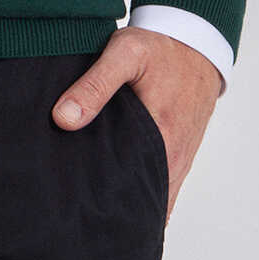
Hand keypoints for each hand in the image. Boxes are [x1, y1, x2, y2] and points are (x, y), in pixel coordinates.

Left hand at [50, 26, 222, 225]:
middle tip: (72, 213)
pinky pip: (159, 186)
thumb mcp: (125, 54)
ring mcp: (177, 160)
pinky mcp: (177, 156)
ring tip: (88, 210)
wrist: (196, 45)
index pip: (130, 188)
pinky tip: (114, 194)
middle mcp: (173, 157)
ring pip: (150, 197)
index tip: (72, 208)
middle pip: (139, 198)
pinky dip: (140, 193)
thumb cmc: (159, 48)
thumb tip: (62, 120)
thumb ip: (94, 85)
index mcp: (161, 137)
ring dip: (125, 202)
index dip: (101, 201)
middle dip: (109, 208)